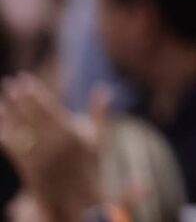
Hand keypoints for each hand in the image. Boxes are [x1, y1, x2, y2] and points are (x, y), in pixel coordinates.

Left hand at [0, 75, 106, 218]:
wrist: (80, 198)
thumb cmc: (90, 166)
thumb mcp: (98, 138)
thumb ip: (98, 112)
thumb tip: (103, 89)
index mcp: (71, 133)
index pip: (47, 106)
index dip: (34, 92)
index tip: (25, 79)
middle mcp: (54, 144)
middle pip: (30, 115)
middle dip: (18, 98)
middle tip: (9, 83)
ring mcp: (40, 158)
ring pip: (19, 130)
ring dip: (8, 114)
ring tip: (2, 102)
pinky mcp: (28, 169)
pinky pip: (13, 148)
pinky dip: (6, 134)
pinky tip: (1, 124)